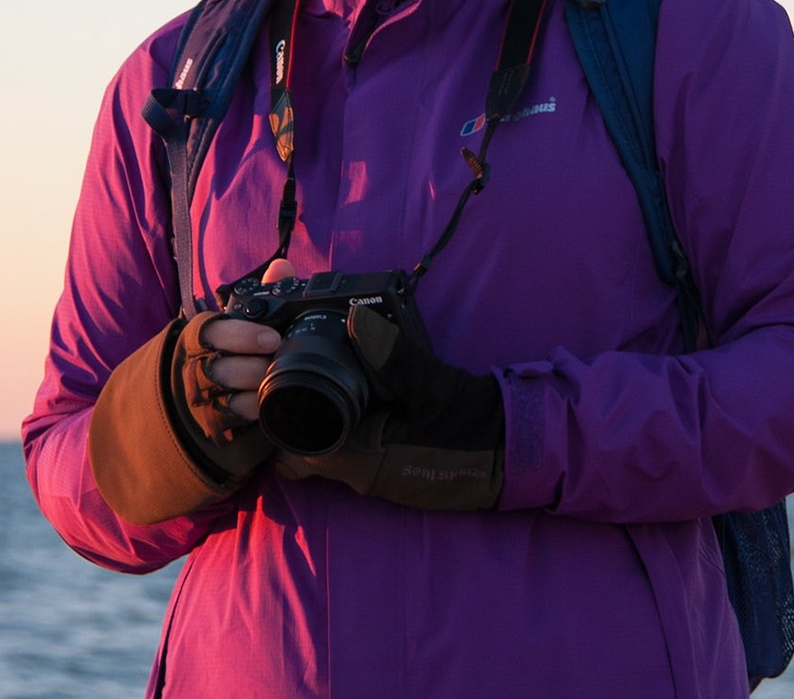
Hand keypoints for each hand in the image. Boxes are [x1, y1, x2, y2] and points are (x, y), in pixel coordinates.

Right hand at [171, 259, 294, 470]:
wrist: (190, 390)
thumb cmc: (225, 347)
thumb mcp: (239, 319)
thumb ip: (262, 293)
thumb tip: (282, 267)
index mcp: (201, 335)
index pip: (213, 332)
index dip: (242, 335)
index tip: (272, 338)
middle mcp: (196, 365)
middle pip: (217, 368)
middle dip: (250, 368)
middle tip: (278, 364)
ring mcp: (200, 396)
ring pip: (221, 397)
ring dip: (251, 392)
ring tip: (274, 384)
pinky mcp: (209, 421)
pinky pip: (226, 421)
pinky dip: (248, 413)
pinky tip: (267, 406)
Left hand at [276, 303, 505, 510]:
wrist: (514, 455)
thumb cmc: (474, 427)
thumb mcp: (433, 385)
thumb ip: (393, 354)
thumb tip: (355, 318)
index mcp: (362, 458)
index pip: (294, 451)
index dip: (279, 420)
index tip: (278, 383)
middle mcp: (362, 474)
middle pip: (306, 448)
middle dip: (296, 417)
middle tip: (300, 374)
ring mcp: (376, 475)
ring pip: (328, 449)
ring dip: (323, 419)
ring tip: (330, 379)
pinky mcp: (391, 469)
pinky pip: (353, 449)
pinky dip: (348, 424)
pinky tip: (363, 395)